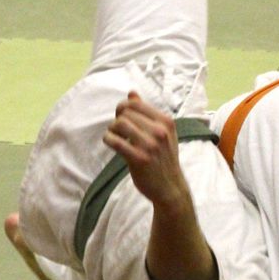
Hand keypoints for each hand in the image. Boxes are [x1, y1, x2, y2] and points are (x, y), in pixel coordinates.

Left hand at [103, 92, 187, 208]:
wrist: (170, 187)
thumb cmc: (163, 158)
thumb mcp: (162, 133)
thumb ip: (146, 112)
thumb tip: (132, 93)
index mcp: (166, 122)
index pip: (135, 104)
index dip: (123, 108)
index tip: (121, 117)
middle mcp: (160, 131)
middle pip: (125, 113)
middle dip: (117, 120)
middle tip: (118, 131)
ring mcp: (150, 145)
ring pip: (119, 124)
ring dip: (112, 129)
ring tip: (115, 137)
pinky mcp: (139, 158)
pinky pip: (116, 141)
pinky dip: (108, 139)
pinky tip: (110, 142)